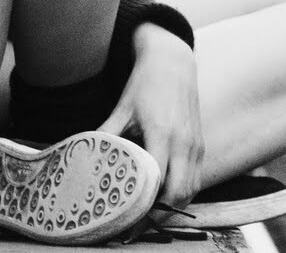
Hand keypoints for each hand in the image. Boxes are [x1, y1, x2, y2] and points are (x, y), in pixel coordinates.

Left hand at [98, 24, 203, 208]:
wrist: (173, 62)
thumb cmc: (145, 84)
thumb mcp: (122, 108)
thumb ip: (107, 134)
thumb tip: (84, 157)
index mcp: (163, 134)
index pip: (157, 180)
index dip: (143, 202)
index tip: (126, 216)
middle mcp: (184, 143)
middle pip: (179, 194)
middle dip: (159, 213)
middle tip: (135, 224)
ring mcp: (196, 146)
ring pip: (191, 191)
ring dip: (172, 207)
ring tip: (147, 216)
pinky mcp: (201, 146)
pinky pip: (196, 180)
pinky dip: (182, 194)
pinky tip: (163, 198)